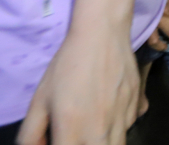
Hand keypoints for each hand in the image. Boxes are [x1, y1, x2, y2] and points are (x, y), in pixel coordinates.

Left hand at [17, 27, 138, 144]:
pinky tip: (107, 111)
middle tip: (76, 135)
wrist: (102, 34)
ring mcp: (122, 120)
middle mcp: (99, 130)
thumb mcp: (39, 99)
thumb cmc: (67, 65)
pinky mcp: (136, 108)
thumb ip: (31, 133)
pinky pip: (126, 128)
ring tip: (90, 128)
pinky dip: (116, 128)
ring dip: (102, 142)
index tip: (58, 138)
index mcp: (71, 130)